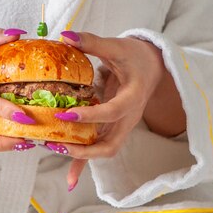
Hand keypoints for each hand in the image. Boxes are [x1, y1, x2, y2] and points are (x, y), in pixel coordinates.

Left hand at [55, 31, 186, 189]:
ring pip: (104, 151)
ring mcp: (121, 126)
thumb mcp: (117, 46)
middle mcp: (128, 118)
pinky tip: (69, 174)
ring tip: (58, 159)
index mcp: (132, 98)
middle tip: (59, 146)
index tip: (65, 114)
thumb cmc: (136, 56)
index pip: (111, 112)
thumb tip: (66, 37)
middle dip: (85, 151)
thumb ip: (92, 42)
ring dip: (82, 158)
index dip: (89, 117)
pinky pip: (99, 147)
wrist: (154, 66)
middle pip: (110, 146)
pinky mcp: (114, 128)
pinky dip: (84, 159)